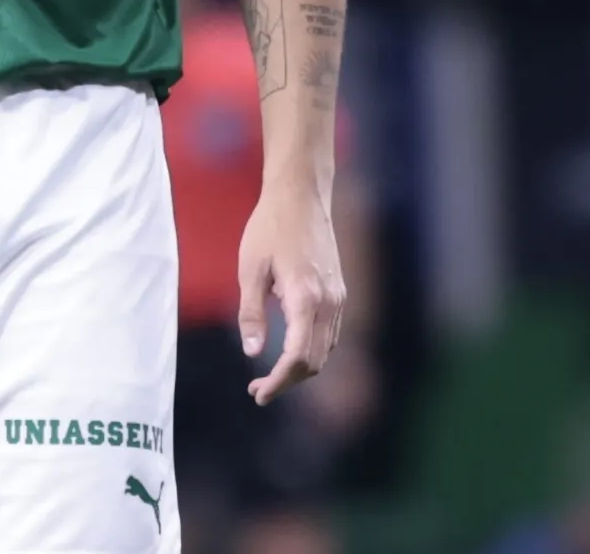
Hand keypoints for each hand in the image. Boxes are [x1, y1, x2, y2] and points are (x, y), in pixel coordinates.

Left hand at [239, 187, 344, 405]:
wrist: (301, 196)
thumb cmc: (269, 227)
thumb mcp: (250, 269)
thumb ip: (251, 313)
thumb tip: (252, 352)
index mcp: (306, 298)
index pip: (298, 357)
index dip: (279, 381)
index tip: (258, 394)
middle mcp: (330, 303)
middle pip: (315, 361)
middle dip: (287, 381)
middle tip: (257, 389)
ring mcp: (339, 298)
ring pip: (326, 351)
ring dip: (300, 369)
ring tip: (269, 375)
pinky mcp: (340, 292)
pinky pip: (329, 335)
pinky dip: (311, 351)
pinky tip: (288, 350)